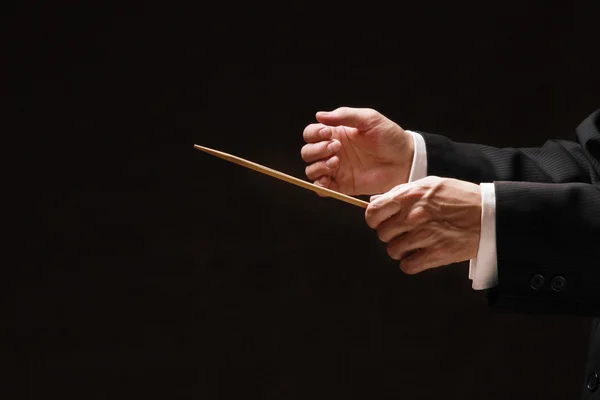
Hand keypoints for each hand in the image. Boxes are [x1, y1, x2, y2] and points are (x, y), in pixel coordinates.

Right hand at [301, 107, 413, 195]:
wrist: (405, 160)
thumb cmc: (389, 137)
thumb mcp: (369, 119)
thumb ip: (345, 115)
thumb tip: (319, 115)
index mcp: (336, 134)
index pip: (311, 134)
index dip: (313, 134)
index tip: (328, 134)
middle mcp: (333, 152)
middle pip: (307, 152)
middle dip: (317, 150)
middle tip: (338, 148)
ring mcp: (336, 170)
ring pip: (311, 170)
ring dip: (318, 165)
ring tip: (337, 162)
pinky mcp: (342, 186)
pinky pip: (321, 188)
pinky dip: (319, 185)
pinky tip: (330, 177)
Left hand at [365, 176, 481, 273]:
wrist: (490, 214)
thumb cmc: (459, 197)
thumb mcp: (430, 185)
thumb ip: (401, 192)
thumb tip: (375, 201)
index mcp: (410, 196)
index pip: (373, 212)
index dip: (374, 219)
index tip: (381, 222)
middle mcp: (414, 215)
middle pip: (382, 234)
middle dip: (391, 235)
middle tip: (404, 232)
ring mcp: (424, 235)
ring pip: (393, 251)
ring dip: (401, 250)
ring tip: (415, 243)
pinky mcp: (436, 254)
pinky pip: (408, 266)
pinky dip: (411, 263)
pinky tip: (421, 255)